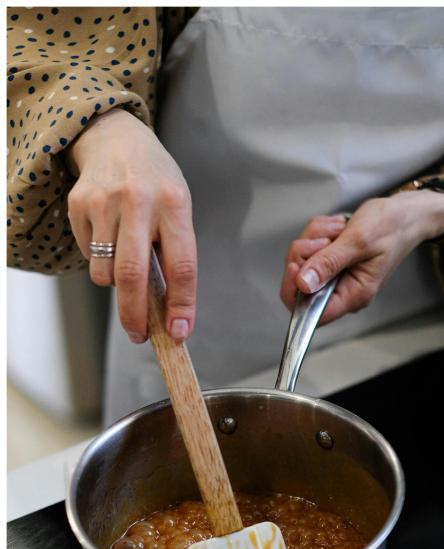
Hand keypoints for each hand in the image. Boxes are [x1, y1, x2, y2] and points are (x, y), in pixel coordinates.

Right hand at [66, 108, 196, 343]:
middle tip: (139, 335)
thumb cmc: (155, 182)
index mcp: (175, 204)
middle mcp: (139, 201)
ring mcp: (105, 202)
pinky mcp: (79, 205)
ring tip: (124, 261)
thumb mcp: (177, 208)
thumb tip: (167, 311)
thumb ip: (174, 254)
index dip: (182, 305)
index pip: (182, 266)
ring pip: (105, 273)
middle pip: (133, 276)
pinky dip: (100, 259)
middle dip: (136, 315)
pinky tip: (108, 235)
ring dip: (115, 284)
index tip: (179, 332)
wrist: (115, 137)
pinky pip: (89, 255)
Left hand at [280, 190, 443, 323]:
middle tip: (326, 239)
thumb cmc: (392, 227)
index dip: (295, 292)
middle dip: (305, 254)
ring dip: (314, 238)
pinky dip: (317, 232)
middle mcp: (341, 290)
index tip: (296, 266)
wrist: (406, 213)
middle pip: (299, 285)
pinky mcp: (330, 261)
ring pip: (301, 261)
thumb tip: (303, 285)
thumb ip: (329, 263)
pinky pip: (308, 248)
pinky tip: (338, 227)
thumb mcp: (359, 242)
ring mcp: (335, 275)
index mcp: (352, 296)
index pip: (311, 313)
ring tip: (339, 229)